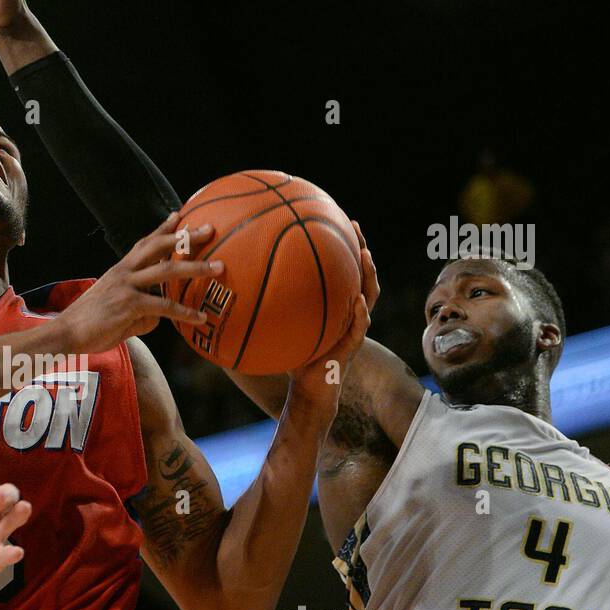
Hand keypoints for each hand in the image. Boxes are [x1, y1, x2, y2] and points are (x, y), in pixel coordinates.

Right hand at [57, 214, 222, 353]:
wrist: (66, 332)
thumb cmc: (90, 325)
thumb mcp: (118, 311)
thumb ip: (141, 311)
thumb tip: (160, 318)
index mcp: (120, 270)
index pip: (144, 243)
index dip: (162, 229)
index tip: (179, 215)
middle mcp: (124, 272)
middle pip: (159, 247)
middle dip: (186, 237)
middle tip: (210, 229)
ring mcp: (127, 286)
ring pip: (167, 272)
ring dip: (196, 268)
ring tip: (218, 268)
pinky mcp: (129, 305)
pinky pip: (164, 306)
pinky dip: (184, 313)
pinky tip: (200, 318)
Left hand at [286, 221, 378, 413]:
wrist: (310, 391)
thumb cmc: (294, 358)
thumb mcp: (281, 328)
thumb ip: (270, 307)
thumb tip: (239, 286)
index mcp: (335, 304)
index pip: (342, 269)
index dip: (342, 244)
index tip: (335, 219)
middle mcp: (349, 312)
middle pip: (361, 274)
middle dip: (360, 248)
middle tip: (354, 225)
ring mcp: (354, 328)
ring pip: (370, 296)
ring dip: (368, 275)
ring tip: (365, 256)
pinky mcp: (351, 348)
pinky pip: (360, 329)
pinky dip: (361, 316)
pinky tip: (360, 303)